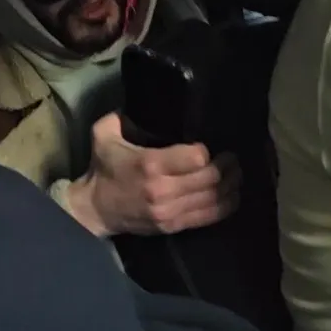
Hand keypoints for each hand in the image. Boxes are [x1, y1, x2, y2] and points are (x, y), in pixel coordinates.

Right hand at [66, 113, 238, 236]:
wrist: (95, 208)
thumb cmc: (104, 168)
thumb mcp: (103, 134)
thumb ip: (121, 117)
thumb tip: (142, 104)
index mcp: (150, 164)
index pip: (196, 157)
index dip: (206, 151)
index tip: (208, 146)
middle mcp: (163, 190)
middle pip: (210, 178)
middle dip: (226, 167)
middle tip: (232, 158)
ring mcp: (170, 211)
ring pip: (214, 198)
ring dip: (230, 185)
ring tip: (235, 174)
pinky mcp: (173, 226)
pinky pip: (209, 217)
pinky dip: (226, 205)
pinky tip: (232, 194)